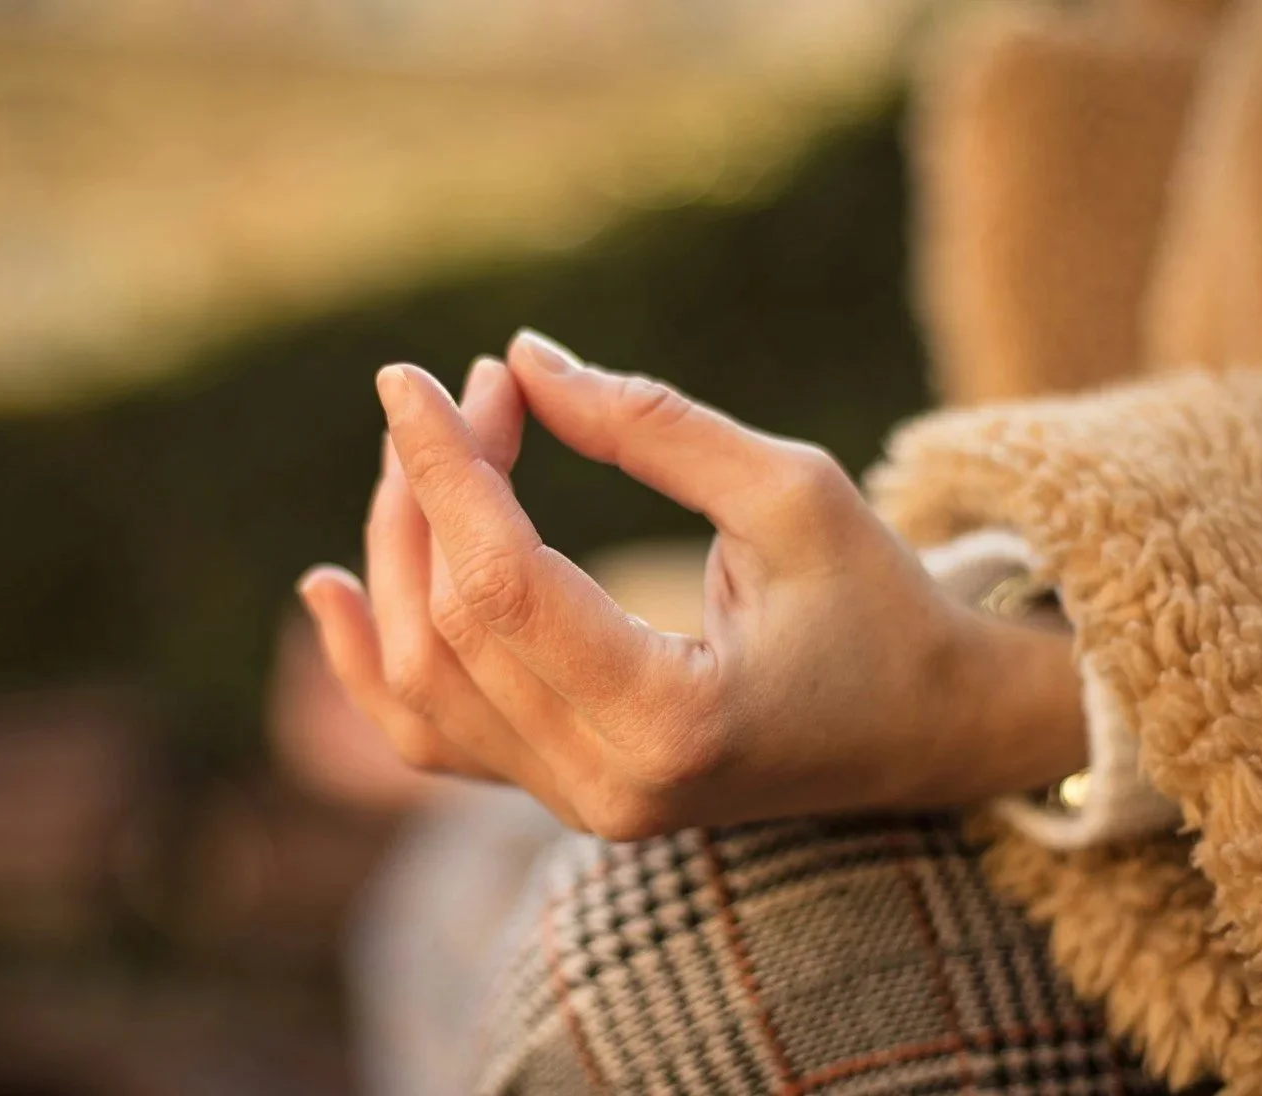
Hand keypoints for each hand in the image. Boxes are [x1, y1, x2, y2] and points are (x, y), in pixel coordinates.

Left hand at [298, 333, 1086, 837]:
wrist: (930, 729)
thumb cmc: (881, 605)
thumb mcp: (789, 492)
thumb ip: (650, 427)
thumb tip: (521, 357)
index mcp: (672, 722)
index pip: (500, 585)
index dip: (444, 470)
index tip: (410, 377)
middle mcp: (607, 786)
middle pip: (449, 625)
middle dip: (433, 490)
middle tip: (473, 390)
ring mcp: (578, 805)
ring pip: (422, 683)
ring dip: (399, 557)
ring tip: (416, 455)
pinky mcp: (566, 793)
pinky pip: (432, 737)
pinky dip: (370, 663)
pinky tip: (331, 588)